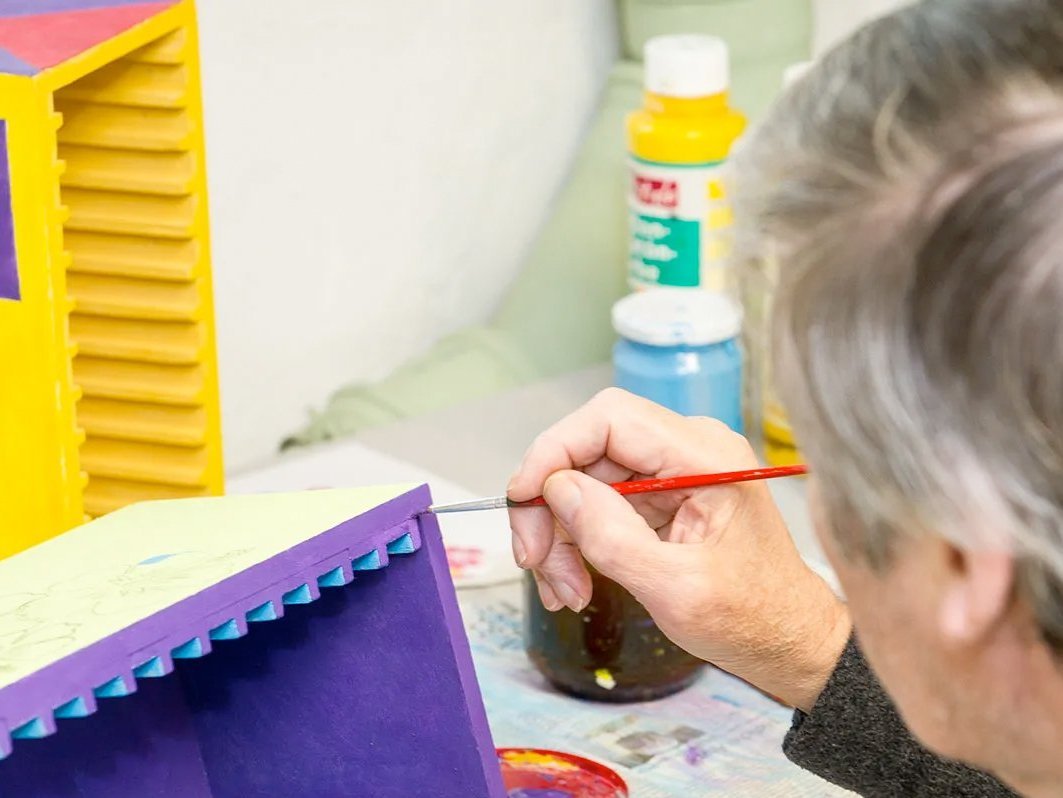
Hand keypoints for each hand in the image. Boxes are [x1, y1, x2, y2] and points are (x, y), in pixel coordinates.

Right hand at [507, 388, 850, 710]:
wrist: (786, 642)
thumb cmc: (753, 619)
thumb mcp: (676, 588)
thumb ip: (612, 536)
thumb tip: (556, 489)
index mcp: (705, 457)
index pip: (610, 418)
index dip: (555, 450)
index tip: (522, 497)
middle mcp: (687, 451)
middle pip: (588, 451)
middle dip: (551, 507)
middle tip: (534, 561)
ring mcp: (672, 473)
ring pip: (585, 480)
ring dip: (560, 534)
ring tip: (563, 590)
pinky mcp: (659, 498)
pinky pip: (598, 504)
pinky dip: (576, 542)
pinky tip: (573, 583)